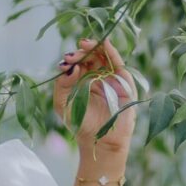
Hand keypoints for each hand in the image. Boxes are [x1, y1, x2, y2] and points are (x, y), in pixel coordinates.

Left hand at [53, 39, 139, 166]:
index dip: (74, 58)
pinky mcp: (124, 83)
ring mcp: (112, 79)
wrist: (99, 141)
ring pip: (105, 57)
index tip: (66, 60)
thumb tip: (70, 67)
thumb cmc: (80, 124)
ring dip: (96, 47)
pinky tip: (104, 43)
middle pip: (92, 56)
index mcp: (84, 80)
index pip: (80, 62)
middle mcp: (98, 76)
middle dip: (83, 51)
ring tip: (85, 44)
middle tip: (74, 53)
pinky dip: (112, 52)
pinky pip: (118, 64)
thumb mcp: (62, 104)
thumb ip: (62, 85)